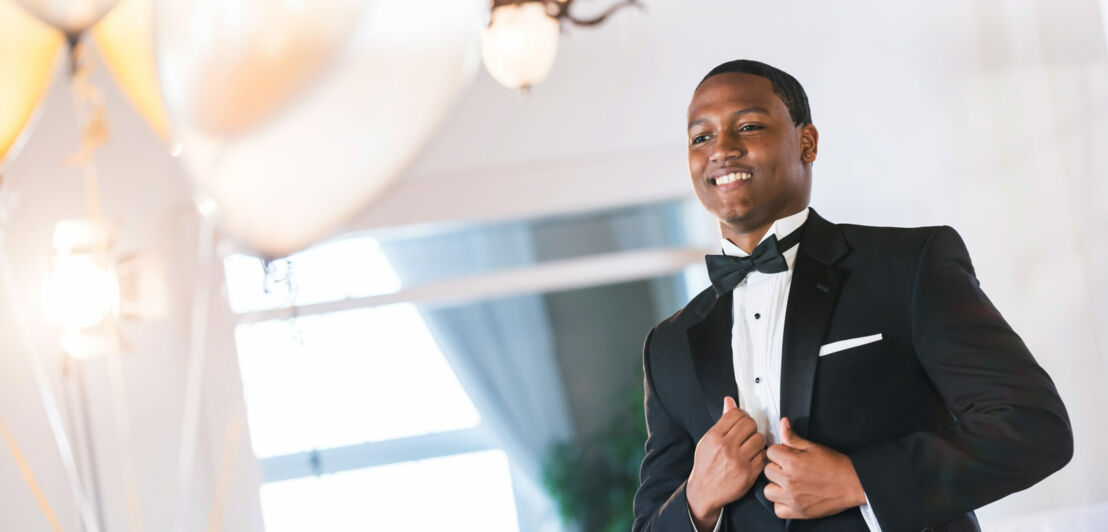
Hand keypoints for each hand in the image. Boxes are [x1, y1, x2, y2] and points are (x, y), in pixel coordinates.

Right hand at [686, 397, 766, 529]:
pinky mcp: (749, 473)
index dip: (741, 415)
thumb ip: (721, 421)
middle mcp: (726, 447)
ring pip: (759, 438)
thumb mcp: (707, 441)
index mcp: (714, 437)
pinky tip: (753, 457)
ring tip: (751, 445)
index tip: (741, 420)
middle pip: (749, 423)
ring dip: (757, 440)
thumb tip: (729, 401)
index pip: (736, 413)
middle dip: (750, 426)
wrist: (705, 492)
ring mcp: (738, 460)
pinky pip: (763, 456)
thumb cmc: (705, 466)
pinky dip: (760, 455)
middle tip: (747, 432)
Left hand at [764, 417, 866, 518]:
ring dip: (776, 486)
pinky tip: (791, 496)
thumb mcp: (813, 447)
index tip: (787, 456)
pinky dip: (782, 504)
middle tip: (791, 469)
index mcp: (792, 462)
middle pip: (768, 471)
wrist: (853, 484)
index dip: (779, 452)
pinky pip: (777, 509)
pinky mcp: (798, 512)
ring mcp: (793, 498)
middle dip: (777, 468)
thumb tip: (782, 423)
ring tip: (789, 483)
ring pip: (768, 490)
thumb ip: (793, 437)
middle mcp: (790, 481)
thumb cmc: (835, 465)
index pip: (770, 452)